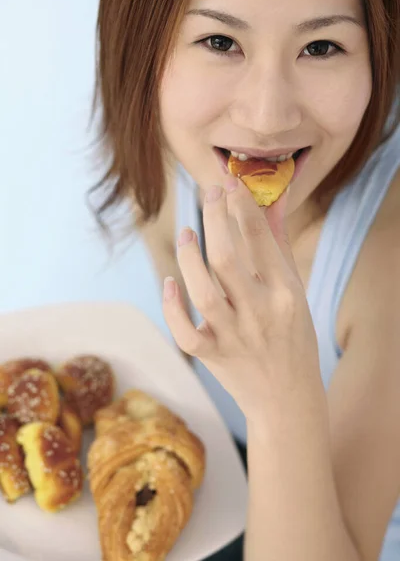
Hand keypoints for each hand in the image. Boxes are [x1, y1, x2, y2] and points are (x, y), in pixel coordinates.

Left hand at [163, 175, 319, 421]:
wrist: (288, 399)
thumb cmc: (293, 337)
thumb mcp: (295, 291)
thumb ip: (278, 246)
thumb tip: (270, 201)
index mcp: (285, 294)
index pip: (260, 240)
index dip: (241, 206)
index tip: (229, 183)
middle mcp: (260, 314)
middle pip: (226, 260)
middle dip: (214, 220)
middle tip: (208, 194)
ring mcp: (234, 338)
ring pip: (202, 292)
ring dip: (188, 258)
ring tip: (186, 232)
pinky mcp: (213, 357)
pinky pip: (185, 332)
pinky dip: (172, 307)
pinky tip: (169, 283)